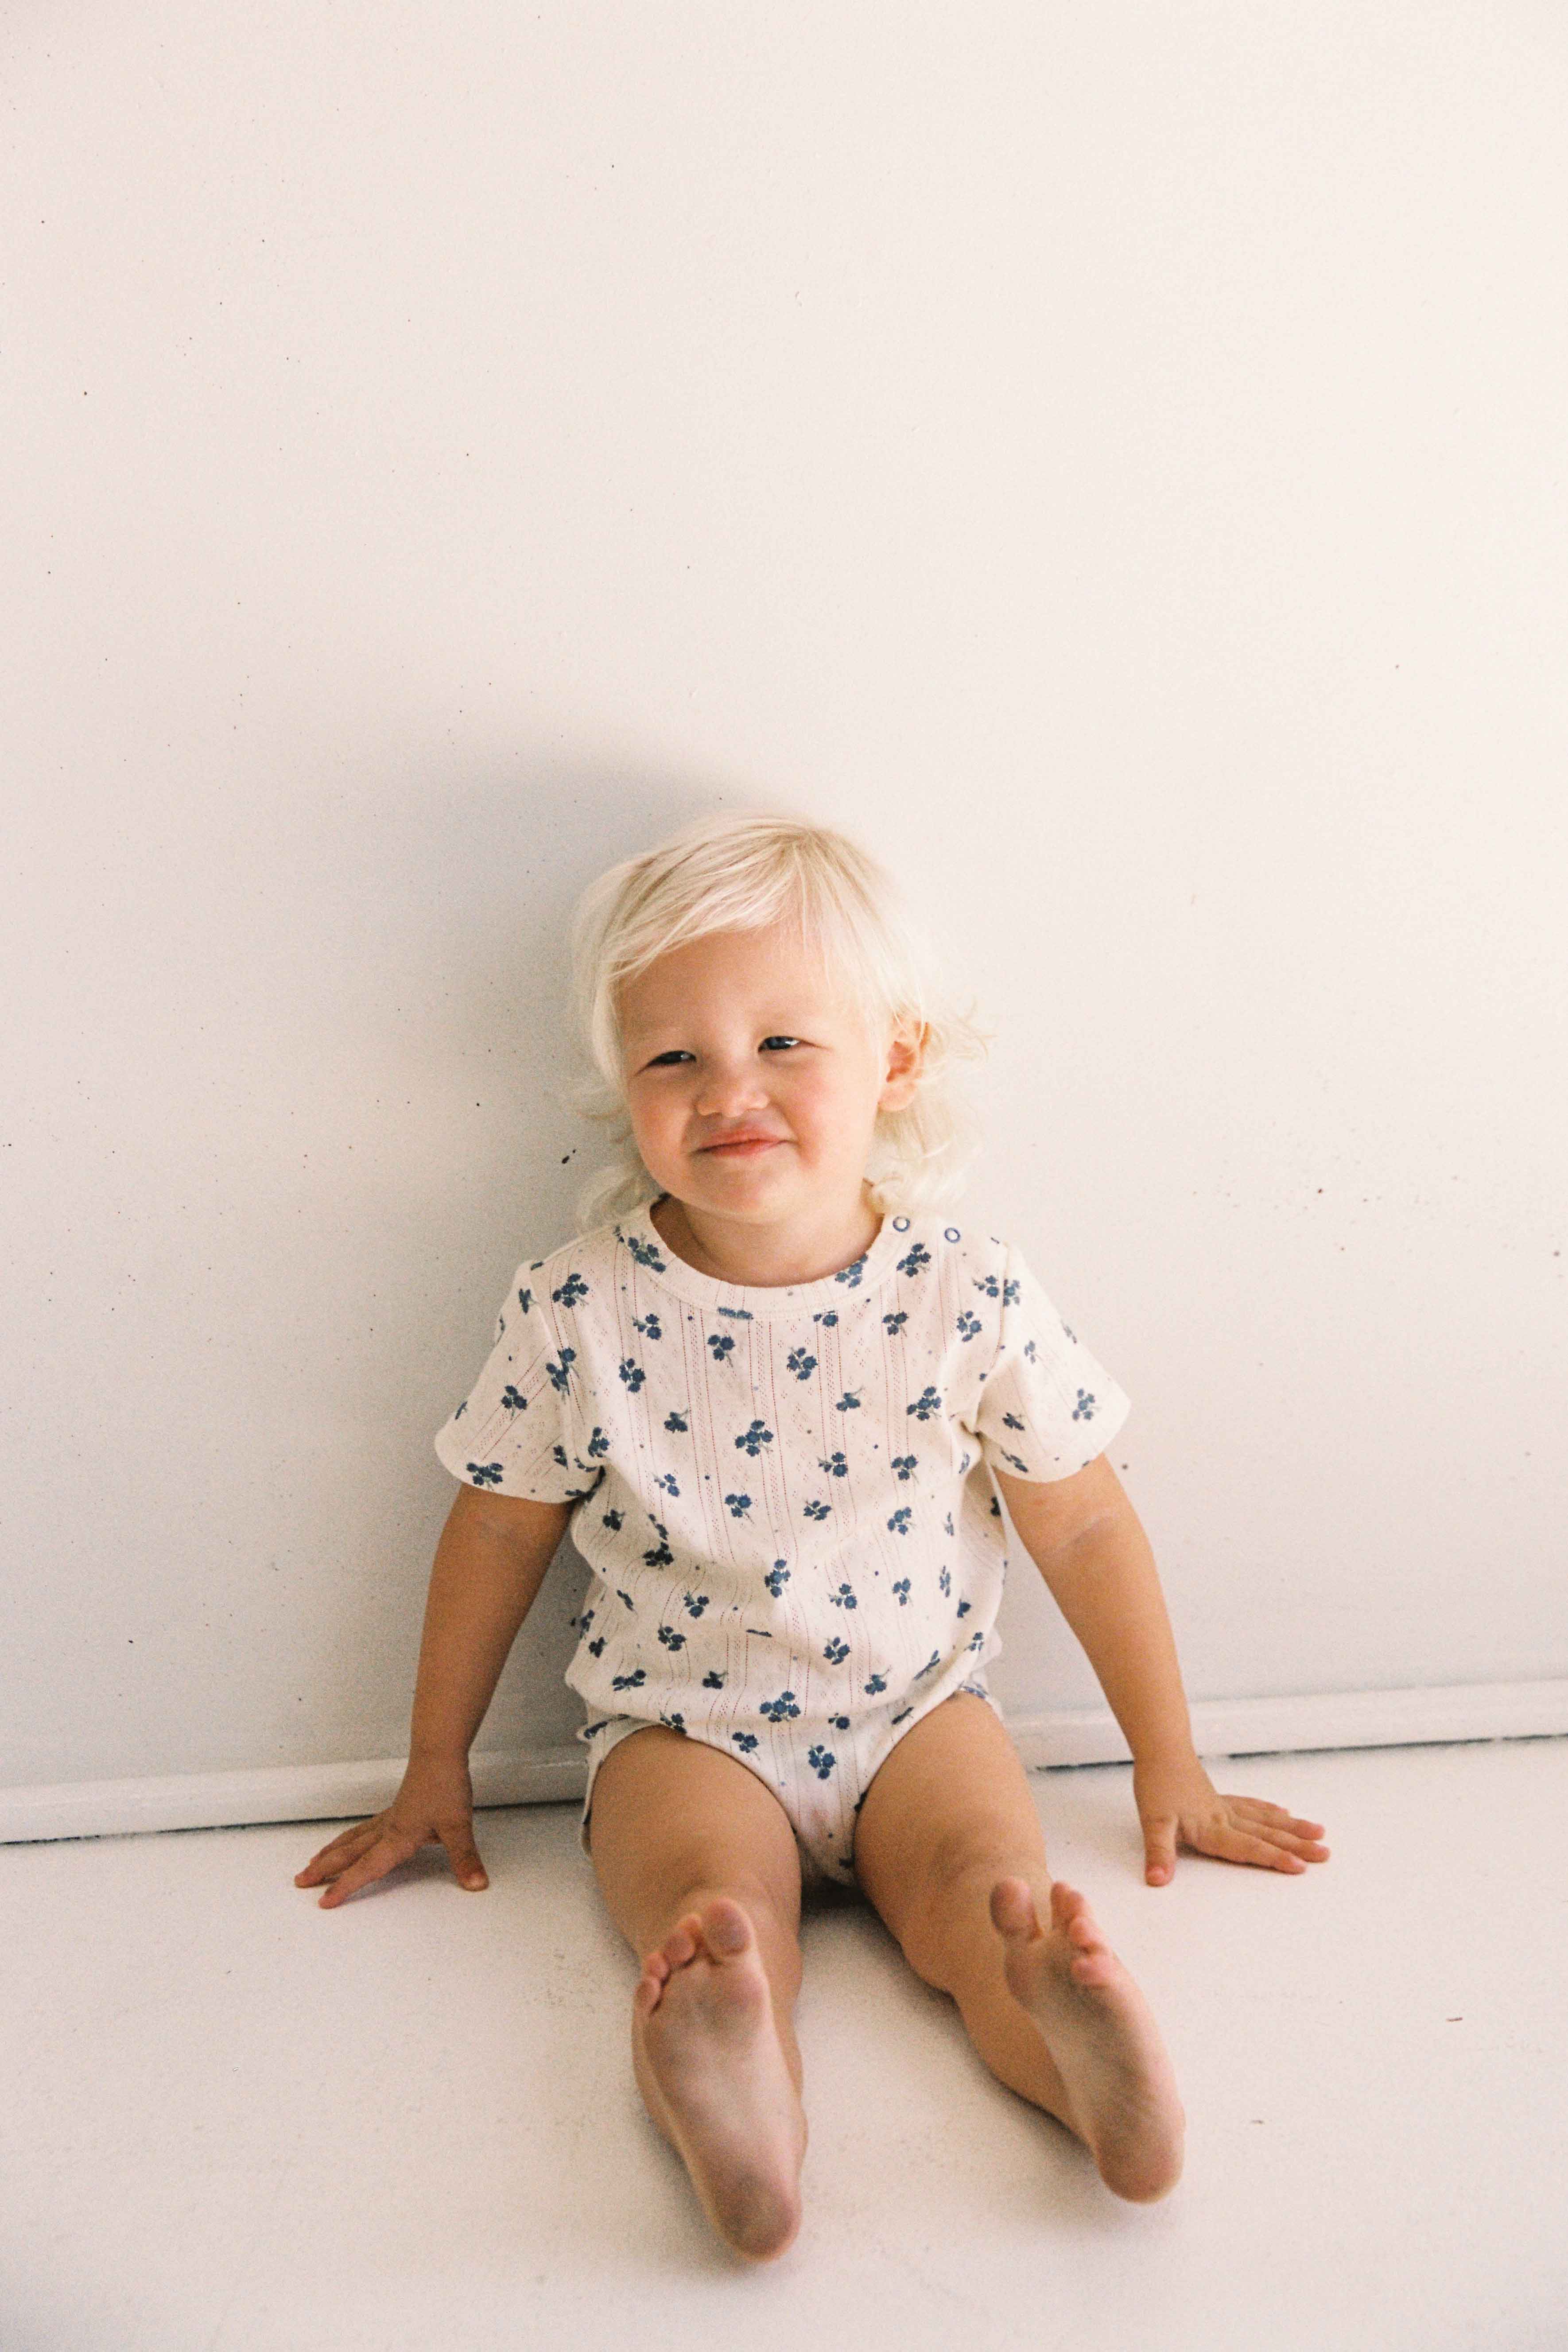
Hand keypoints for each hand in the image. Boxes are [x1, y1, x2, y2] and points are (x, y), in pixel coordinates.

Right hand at [293, 1755, 488, 1908]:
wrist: (440, 1751)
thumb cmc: (444, 1784)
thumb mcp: (458, 1826)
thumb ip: (465, 1858)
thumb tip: (476, 1884)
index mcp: (397, 1837)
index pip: (367, 1868)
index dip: (345, 1886)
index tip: (324, 1901)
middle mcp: (388, 1829)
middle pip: (349, 1852)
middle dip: (325, 1869)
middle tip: (301, 1880)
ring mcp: (391, 1817)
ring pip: (353, 1838)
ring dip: (333, 1851)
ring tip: (315, 1861)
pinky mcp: (398, 1807)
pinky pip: (366, 1828)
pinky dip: (352, 1837)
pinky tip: (353, 1839)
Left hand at [1132, 1752, 1329, 1885]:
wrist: (1160, 1748)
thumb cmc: (1156, 1784)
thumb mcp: (1152, 1823)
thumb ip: (1159, 1853)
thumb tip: (1157, 1880)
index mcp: (1212, 1828)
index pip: (1248, 1847)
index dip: (1273, 1857)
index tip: (1300, 1866)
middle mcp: (1225, 1818)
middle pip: (1266, 1834)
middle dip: (1296, 1846)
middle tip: (1325, 1854)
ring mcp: (1225, 1807)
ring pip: (1265, 1819)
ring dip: (1292, 1828)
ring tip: (1318, 1832)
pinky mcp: (1219, 1798)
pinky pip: (1251, 1806)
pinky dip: (1268, 1810)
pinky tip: (1284, 1812)